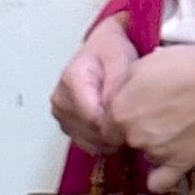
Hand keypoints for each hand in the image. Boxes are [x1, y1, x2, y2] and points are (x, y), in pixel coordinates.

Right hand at [50, 16, 138, 155]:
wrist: (102, 50)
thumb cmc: (111, 51)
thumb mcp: (120, 59)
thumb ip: (116, 85)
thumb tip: (114, 112)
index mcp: (70, 82)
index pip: (95, 120)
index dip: (118, 125)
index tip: (134, 119)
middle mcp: (60, 101)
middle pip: (92, 134)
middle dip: (116, 132)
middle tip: (134, 119)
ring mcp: (61, 115)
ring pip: (91, 143)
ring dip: (111, 139)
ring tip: (124, 121)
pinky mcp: (66, 125)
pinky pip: (88, 145)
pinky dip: (104, 142)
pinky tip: (115, 128)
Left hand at [109, 46, 194, 193]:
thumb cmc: (177, 66)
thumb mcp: (138, 67)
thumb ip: (119, 89)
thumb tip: (113, 101)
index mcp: (118, 113)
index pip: (107, 128)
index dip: (117, 122)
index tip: (130, 116)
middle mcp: (132, 136)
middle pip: (125, 141)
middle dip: (135, 132)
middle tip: (155, 116)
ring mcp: (154, 151)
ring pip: (145, 155)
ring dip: (152, 146)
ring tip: (172, 127)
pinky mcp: (176, 162)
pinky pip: (160, 183)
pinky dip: (160, 180)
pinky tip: (163, 172)